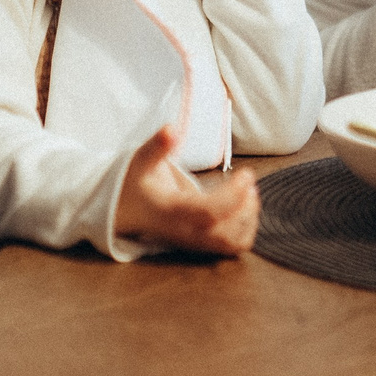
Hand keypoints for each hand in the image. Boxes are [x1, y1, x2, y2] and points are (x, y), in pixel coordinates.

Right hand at [113, 125, 259, 254]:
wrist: (124, 209)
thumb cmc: (135, 182)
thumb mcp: (142, 159)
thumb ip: (158, 145)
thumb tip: (172, 128)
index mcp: (170, 210)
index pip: (208, 212)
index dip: (233, 196)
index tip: (247, 174)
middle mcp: (184, 231)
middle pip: (224, 233)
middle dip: (245, 208)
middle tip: (249, 181)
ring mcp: (193, 241)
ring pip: (230, 243)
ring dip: (248, 219)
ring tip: (251, 192)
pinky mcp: (200, 243)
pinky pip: (230, 247)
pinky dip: (245, 230)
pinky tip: (245, 207)